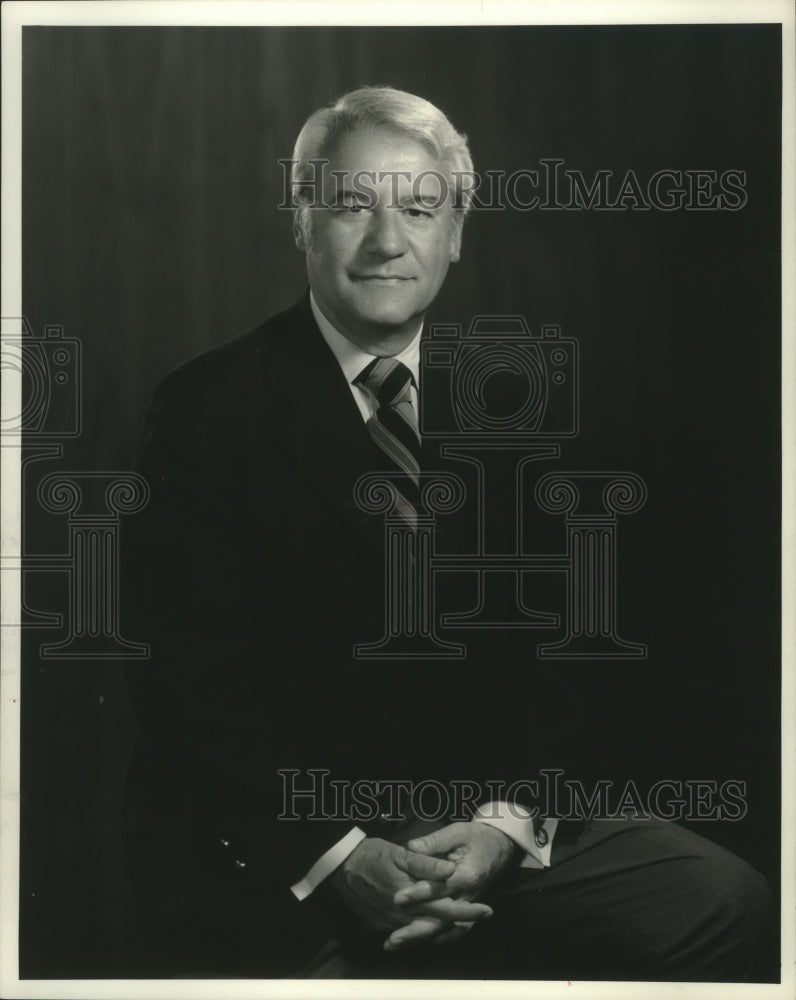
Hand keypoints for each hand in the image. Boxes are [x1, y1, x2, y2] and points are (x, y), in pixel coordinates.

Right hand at [329, 836, 493, 935]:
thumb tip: (450, 871)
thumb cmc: (372, 854)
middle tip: (482, 915)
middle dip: (461, 922)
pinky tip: (432, 924)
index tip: (487, 910)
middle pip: (437, 925)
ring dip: (443, 928)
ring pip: (423, 932)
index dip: (467, 911)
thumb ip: (426, 863)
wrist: (341, 867)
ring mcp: (390, 923)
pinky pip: (407, 932)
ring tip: (462, 921)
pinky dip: (422, 930)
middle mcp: (401, 915)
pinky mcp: (381, 925)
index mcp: (409, 895)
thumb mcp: (400, 853)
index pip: (445, 908)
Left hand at [386, 821, 519, 949]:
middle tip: (392, 936)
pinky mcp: (467, 911)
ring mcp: (469, 907)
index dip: (419, 893)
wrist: (499, 848)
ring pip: (446, 929)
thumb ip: (434, 841)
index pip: (440, 888)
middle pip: (442, 917)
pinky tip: (415, 942)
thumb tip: (410, 847)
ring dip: (421, 937)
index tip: (398, 898)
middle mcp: (469, 896)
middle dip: (416, 927)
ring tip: (396, 943)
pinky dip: (436, 938)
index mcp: (466, 875)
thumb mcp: (456, 832)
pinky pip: (453, 931)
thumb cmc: (475, 837)